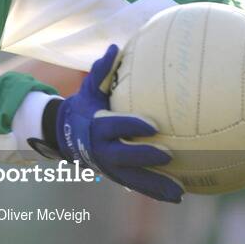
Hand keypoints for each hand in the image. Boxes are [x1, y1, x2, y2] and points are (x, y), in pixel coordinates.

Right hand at [52, 45, 180, 201]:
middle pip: (123, 156)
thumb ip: (101, 70)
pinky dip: (156, 192)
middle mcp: (101, 150)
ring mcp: (109, 167)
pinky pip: (137, 186)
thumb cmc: (84, 107)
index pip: (115, 127)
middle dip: (144, 157)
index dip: (132, 126)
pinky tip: (178, 196)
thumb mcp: (90, 88)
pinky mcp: (116, 176)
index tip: (153, 125)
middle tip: (168, 155)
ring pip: (133, 179)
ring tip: (179, 191)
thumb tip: (115, 47)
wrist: (65, 136)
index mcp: (96, 127)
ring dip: (156, 185)